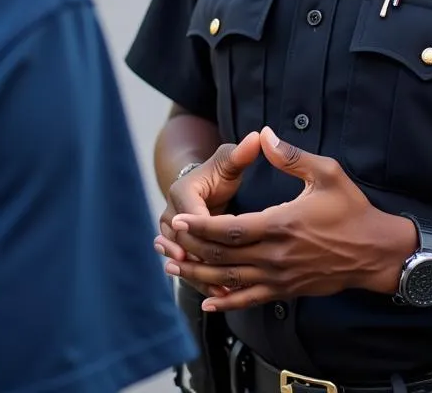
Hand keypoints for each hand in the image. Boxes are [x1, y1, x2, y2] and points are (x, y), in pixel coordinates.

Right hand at [154, 131, 261, 296]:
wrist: (203, 185)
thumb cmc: (221, 171)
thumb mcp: (229, 161)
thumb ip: (242, 153)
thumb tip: (259, 136)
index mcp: (183, 191)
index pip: (190, 214)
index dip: (203, 228)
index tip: (223, 238)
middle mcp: (172, 214)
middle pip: (181, 241)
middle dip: (199, 258)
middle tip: (220, 273)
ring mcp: (173, 235)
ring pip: (181, 259)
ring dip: (199, 276)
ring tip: (221, 291)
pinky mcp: (181, 250)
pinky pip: (188, 269)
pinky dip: (201, 282)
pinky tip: (220, 296)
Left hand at [164, 126, 414, 311]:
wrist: (376, 251)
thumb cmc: (352, 209)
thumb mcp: (326, 173)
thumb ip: (291, 156)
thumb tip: (264, 134)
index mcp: (282, 225)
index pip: (230, 230)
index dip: (200, 227)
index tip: (178, 220)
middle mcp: (277, 255)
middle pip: (223, 257)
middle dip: (190, 251)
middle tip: (164, 243)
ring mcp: (281, 277)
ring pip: (230, 281)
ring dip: (198, 276)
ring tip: (173, 267)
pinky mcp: (287, 290)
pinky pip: (250, 299)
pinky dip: (226, 301)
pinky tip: (207, 301)